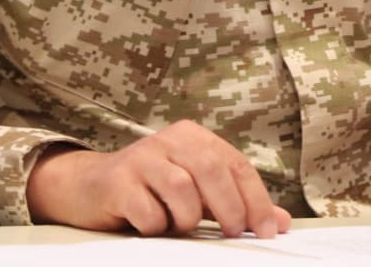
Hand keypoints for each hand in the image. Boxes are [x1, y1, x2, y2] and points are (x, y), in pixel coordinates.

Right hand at [26, 119, 291, 237]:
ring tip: (177, 226)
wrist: (90, 187)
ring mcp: (141, 158)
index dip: (256, 199)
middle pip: (211, 169)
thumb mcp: (196, 192)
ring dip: (186, 219)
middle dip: (229, 208)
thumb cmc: (151, 190)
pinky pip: (149, 211)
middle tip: (232, 234)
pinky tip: (151, 225)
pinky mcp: (117, 181)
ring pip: (181, 189)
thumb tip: (281, 223)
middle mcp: (168, 139)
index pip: (235, 164)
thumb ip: (235, 202)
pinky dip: (156, 226)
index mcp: (192, 136)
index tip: (268, 231)